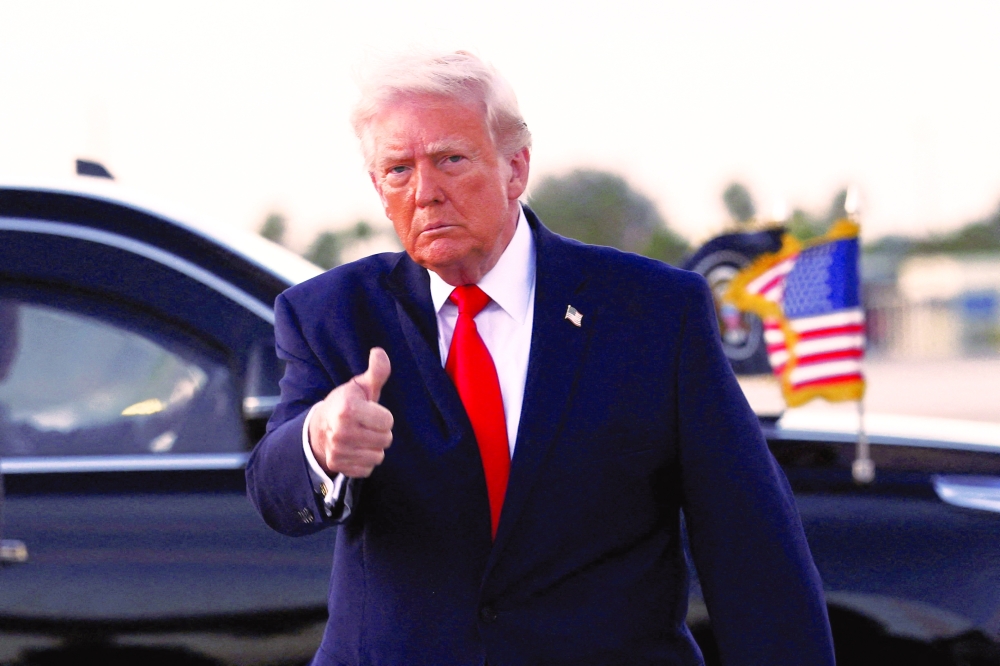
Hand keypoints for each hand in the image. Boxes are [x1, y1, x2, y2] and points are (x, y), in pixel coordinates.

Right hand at [309, 347, 392, 477]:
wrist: (319, 427)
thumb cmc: (345, 403)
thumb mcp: (360, 386)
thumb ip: (376, 372)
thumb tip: (379, 352)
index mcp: (348, 410)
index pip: (388, 421)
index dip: (382, 416)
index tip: (370, 412)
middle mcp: (341, 432)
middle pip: (385, 440)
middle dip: (380, 432)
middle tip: (366, 425)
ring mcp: (338, 451)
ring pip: (378, 456)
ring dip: (374, 447)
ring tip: (361, 437)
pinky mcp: (338, 465)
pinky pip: (368, 469)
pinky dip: (365, 461)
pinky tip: (355, 450)